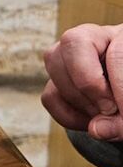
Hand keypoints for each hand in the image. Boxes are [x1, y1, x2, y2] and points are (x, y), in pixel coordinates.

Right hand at [41, 23, 122, 140]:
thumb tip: (97, 130)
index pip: (116, 53)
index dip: (119, 87)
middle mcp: (97, 37)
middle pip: (73, 41)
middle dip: (88, 83)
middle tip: (108, 109)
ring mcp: (71, 56)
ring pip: (54, 63)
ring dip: (78, 100)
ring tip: (103, 116)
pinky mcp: (58, 79)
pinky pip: (50, 95)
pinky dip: (68, 115)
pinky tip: (91, 121)